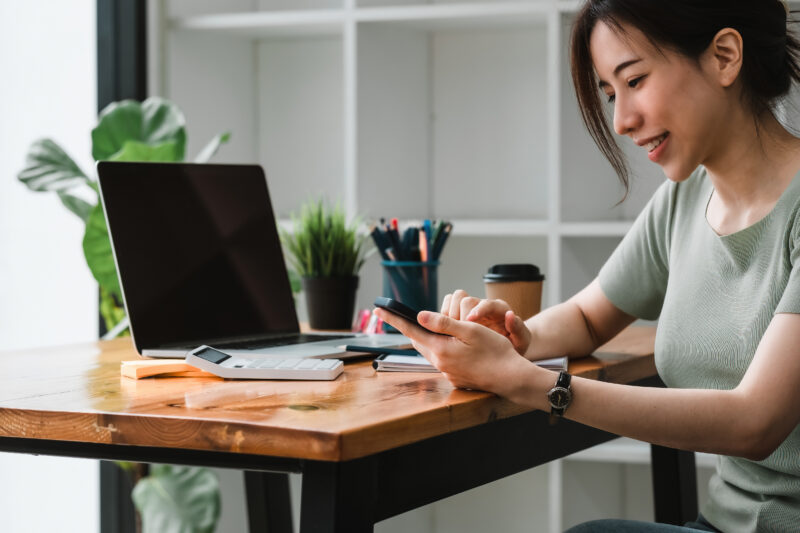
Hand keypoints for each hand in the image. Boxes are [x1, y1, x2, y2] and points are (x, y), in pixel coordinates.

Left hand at [374, 307, 532, 394]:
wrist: (511, 378)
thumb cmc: (495, 351)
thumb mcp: (471, 330)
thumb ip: (444, 323)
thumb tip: (420, 316)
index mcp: (440, 349)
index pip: (411, 331)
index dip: (394, 319)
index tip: (379, 310)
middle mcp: (440, 363)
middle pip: (418, 342)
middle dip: (409, 329)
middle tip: (397, 317)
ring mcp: (447, 372)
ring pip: (429, 351)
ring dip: (424, 339)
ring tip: (422, 327)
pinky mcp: (455, 378)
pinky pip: (441, 359)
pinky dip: (438, 348)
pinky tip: (446, 344)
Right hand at [440, 290, 530, 355]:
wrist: (506, 352)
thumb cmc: (515, 346)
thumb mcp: (521, 341)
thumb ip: (518, 329)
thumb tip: (510, 315)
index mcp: (499, 310)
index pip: (487, 303)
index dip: (478, 310)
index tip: (470, 321)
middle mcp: (483, 306)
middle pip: (466, 297)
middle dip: (459, 312)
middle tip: (456, 329)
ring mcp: (469, 310)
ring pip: (453, 299)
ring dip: (448, 313)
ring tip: (449, 330)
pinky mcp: (459, 316)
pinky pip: (446, 308)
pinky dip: (442, 318)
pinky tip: (444, 332)